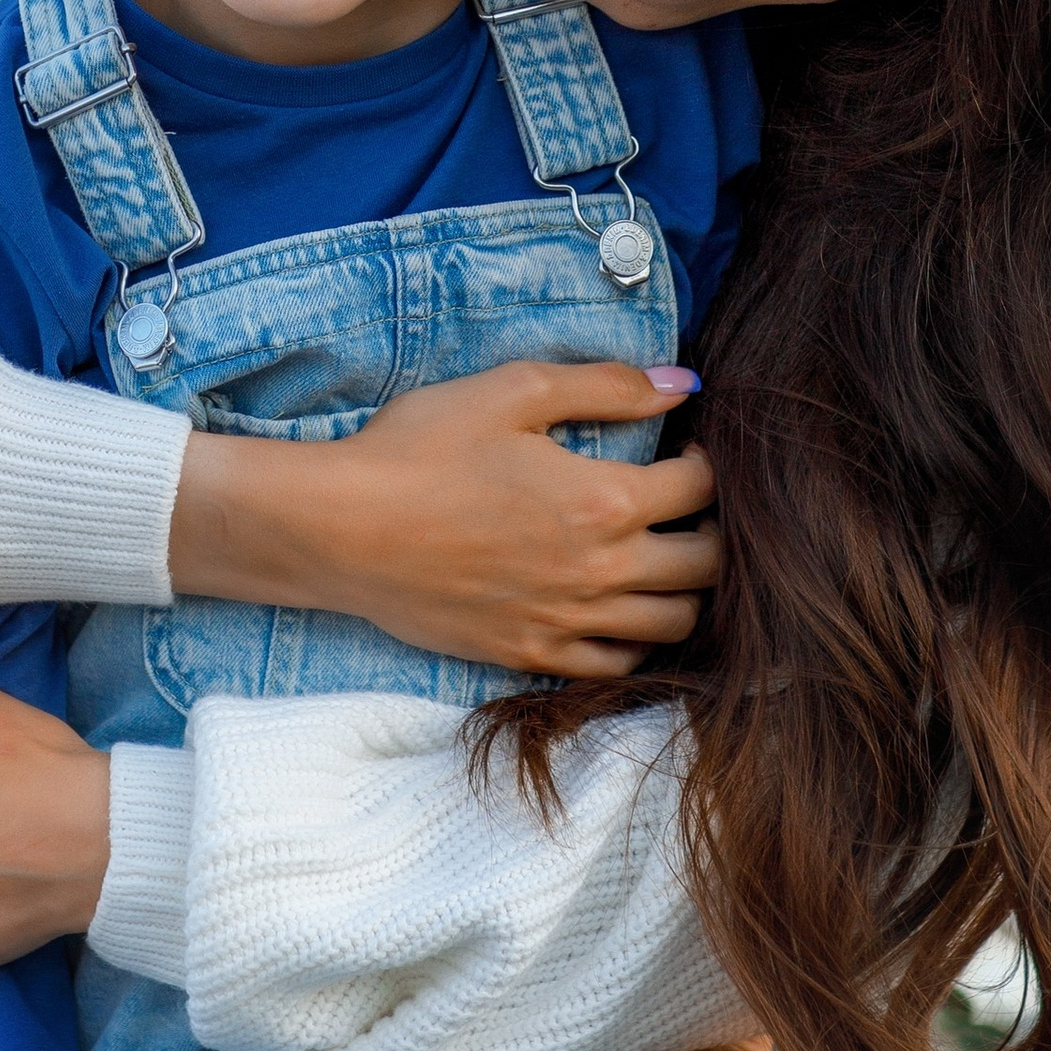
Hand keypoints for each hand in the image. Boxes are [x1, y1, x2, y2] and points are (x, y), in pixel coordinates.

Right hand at [170, 361, 718, 679]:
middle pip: (706, 565)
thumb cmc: (419, 448)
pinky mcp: (531, 657)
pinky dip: (636, 641)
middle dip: (711, 530)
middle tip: (684, 507)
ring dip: (684, 589)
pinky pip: (618, 667)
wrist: (339, 528)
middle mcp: (600, 572)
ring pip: (674, 624)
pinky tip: (617, 607)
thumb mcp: (512, 391)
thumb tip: (682, 383)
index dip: (705, 461)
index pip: (701, 488)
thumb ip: (605, 386)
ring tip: (661, 556)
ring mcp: (567, 623)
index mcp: (605, 500)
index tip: (685, 448)